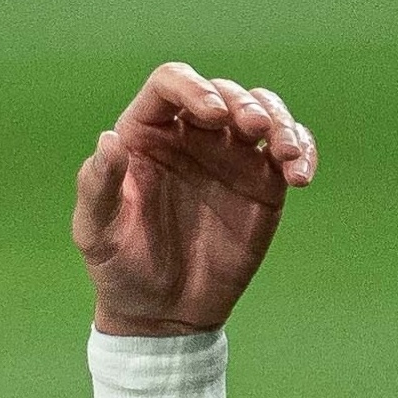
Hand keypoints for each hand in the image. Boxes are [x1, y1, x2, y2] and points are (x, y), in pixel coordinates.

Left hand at [72, 64, 315, 335]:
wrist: (162, 313)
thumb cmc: (119, 267)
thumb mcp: (95, 231)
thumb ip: (99, 184)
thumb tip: (108, 139)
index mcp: (147, 132)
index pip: (171, 84)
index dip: (193, 88)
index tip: (212, 114)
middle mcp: (191, 135)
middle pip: (225, 92)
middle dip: (245, 103)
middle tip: (255, 129)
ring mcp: (230, 157)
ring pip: (264, 112)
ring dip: (281, 122)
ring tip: (286, 154)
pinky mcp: (262, 185)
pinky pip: (289, 152)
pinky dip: (302, 152)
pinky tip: (301, 176)